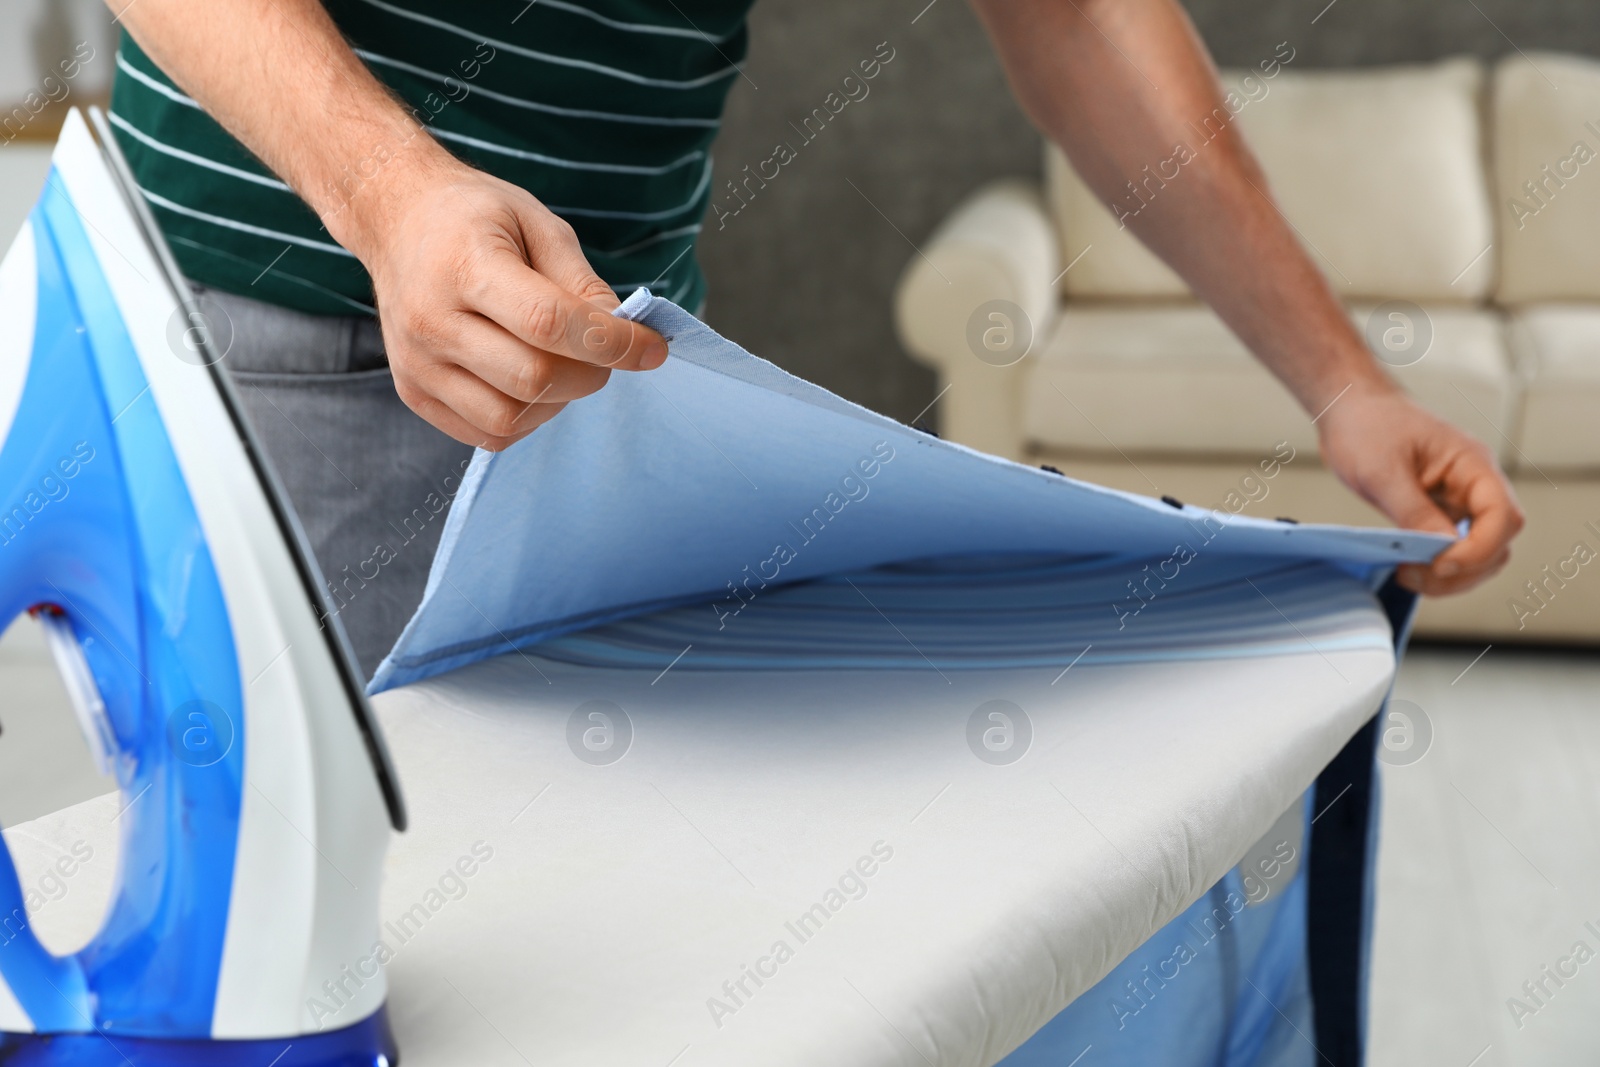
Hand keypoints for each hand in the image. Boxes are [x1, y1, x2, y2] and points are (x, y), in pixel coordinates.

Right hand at [346, 157, 666, 448]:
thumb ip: (581, 281)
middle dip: (590, 373)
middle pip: (532, 378)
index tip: (652, 347)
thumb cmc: (473, 218)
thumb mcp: (536, 223)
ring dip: (558, 401)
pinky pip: (486, 434)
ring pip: (510, 418)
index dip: (611, 343)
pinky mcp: (414, 393)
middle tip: (602, 352)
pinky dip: (526, 417)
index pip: (547, 322)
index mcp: (463, 265)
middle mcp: (431, 320)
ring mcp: (417, 363)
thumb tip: (622, 335)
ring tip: (561, 363)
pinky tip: (530, 382)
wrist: (396, 218)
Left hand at [1316, 383, 1523, 595]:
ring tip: (1408, 576)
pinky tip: (1408, 569)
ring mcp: (1458, 500)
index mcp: (1472, 465)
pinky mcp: (1438, 512)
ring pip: (1480, 552)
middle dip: (1465, 569)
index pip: (1503, 516)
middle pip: (1498, 541)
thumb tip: (1442, 550)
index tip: (1441, 565)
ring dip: (1452, 576)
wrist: (1349, 410)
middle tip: (1416, 576)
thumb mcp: (1383, 471)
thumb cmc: (1366, 426)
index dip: (1480, 549)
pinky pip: (1452, 548)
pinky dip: (1437, 567)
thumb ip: (1414, 511)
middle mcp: (1473, 485)